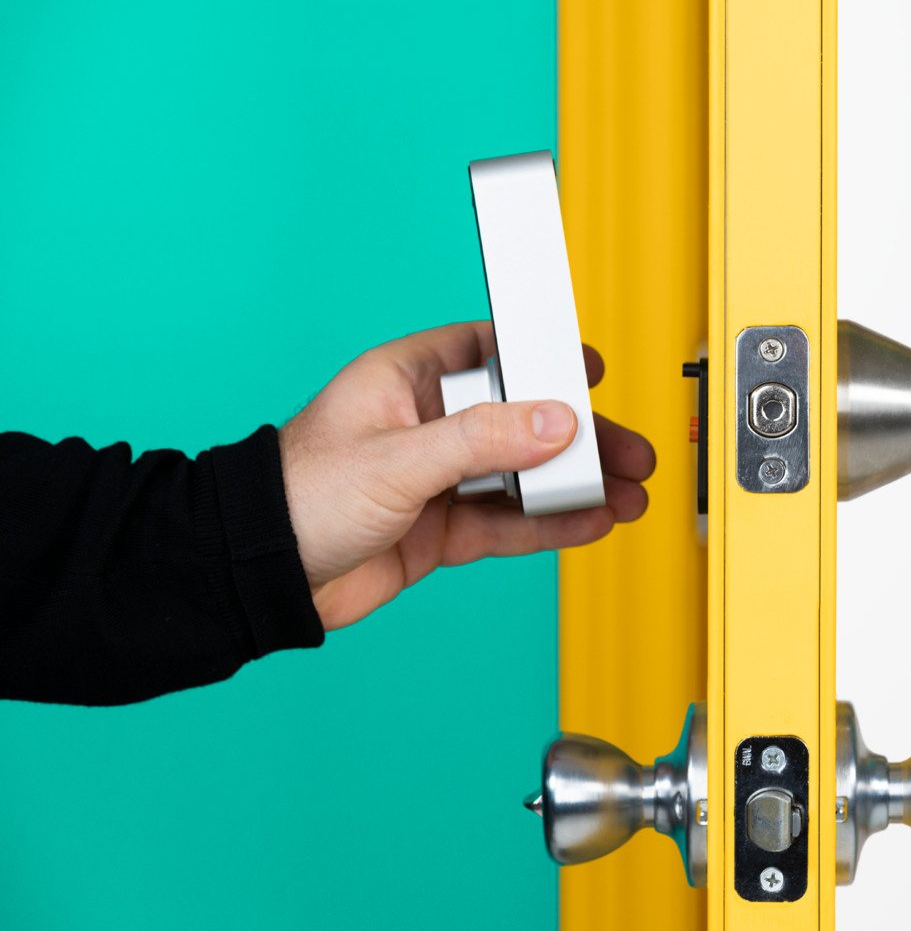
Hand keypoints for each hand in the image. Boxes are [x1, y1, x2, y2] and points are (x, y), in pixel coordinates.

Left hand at [279, 320, 653, 629]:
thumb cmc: (297, 496)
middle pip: (522, 420)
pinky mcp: (442, 529)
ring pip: (523, 475)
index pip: (490, 352)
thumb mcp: (398, 459)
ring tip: (627, 493)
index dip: (541, 357)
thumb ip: (480, 440)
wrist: (262, 578)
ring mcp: (438, 479)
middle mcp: (428, 424)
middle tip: (628, 450)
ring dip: (576, 485)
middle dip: (578, 437)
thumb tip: (552, 422)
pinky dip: (552, 523)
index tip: (588, 368)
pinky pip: (510, 522)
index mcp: (407, 379)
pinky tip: (590, 521)